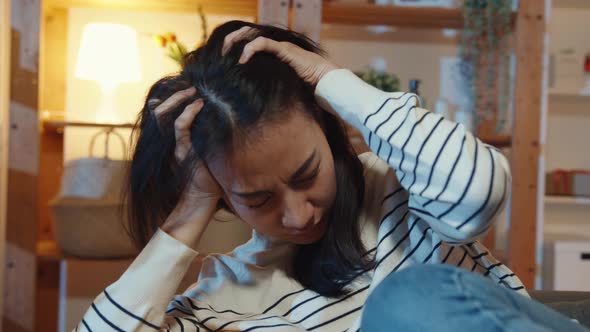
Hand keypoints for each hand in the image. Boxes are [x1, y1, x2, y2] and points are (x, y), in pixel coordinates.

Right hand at [152, 87, 221, 249]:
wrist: (205, 198)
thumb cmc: (211, 174)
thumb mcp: (209, 148)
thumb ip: (208, 133)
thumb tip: (219, 116)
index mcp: (175, 138)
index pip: (164, 112)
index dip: (169, 97)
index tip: (185, 86)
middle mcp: (171, 140)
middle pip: (159, 110)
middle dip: (173, 94)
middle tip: (190, 86)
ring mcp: (174, 144)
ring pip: (164, 115)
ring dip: (178, 99)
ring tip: (193, 91)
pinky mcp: (182, 151)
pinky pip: (180, 127)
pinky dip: (188, 113)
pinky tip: (199, 105)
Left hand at [222, 27, 339, 85]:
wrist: (324, 83)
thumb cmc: (305, 88)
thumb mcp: (277, 85)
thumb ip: (264, 84)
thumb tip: (244, 96)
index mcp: (272, 52)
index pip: (249, 41)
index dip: (235, 45)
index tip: (222, 59)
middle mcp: (275, 45)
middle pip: (248, 32)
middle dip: (231, 39)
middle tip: (220, 52)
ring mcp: (280, 45)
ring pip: (252, 33)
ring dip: (236, 41)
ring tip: (226, 53)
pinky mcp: (284, 49)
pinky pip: (262, 43)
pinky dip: (250, 49)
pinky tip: (242, 60)